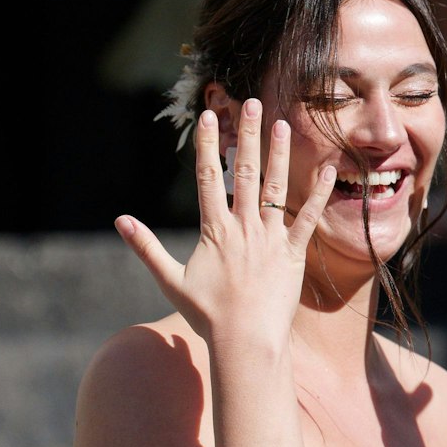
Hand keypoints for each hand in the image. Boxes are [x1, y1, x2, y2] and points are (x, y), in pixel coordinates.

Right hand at [115, 100, 331, 346]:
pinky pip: (307, 219)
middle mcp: (242, 228)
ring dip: (278, 154)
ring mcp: (270, 239)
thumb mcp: (171, 280)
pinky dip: (318, 194)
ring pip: (275, 188)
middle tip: (252, 104)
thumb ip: (146, 248)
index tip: (209, 117)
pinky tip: (327, 169)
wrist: (246, 342)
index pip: (208, 178)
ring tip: (283, 124)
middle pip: (243, 173)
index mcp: (214, 231)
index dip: (208, 145)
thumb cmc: (208, 315)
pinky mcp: (294, 254)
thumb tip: (119, 222)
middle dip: (247, 135)